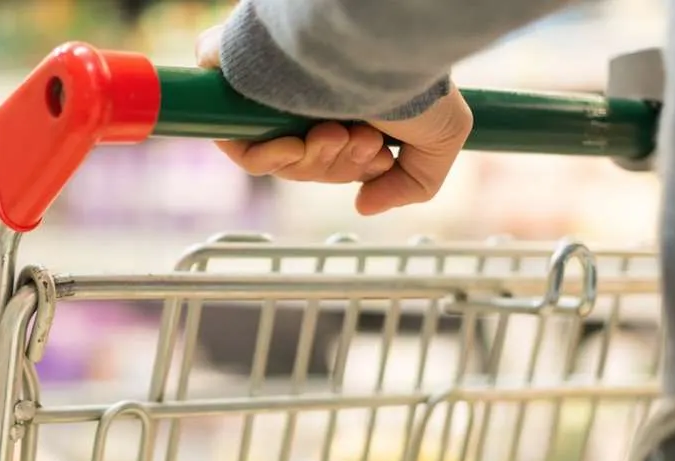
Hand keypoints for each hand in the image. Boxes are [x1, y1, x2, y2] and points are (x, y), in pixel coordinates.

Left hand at [197, 26, 473, 215]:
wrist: (379, 40)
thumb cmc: (413, 78)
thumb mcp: (441, 138)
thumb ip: (413, 182)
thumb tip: (363, 205)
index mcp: (344, 101)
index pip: (330, 156)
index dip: (352, 168)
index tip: (379, 156)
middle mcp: (305, 93)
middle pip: (303, 163)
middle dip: (337, 165)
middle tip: (362, 140)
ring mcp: (269, 88)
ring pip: (274, 158)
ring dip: (312, 160)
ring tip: (340, 133)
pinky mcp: (233, 79)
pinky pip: (236, 141)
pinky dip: (266, 157)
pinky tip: (298, 144)